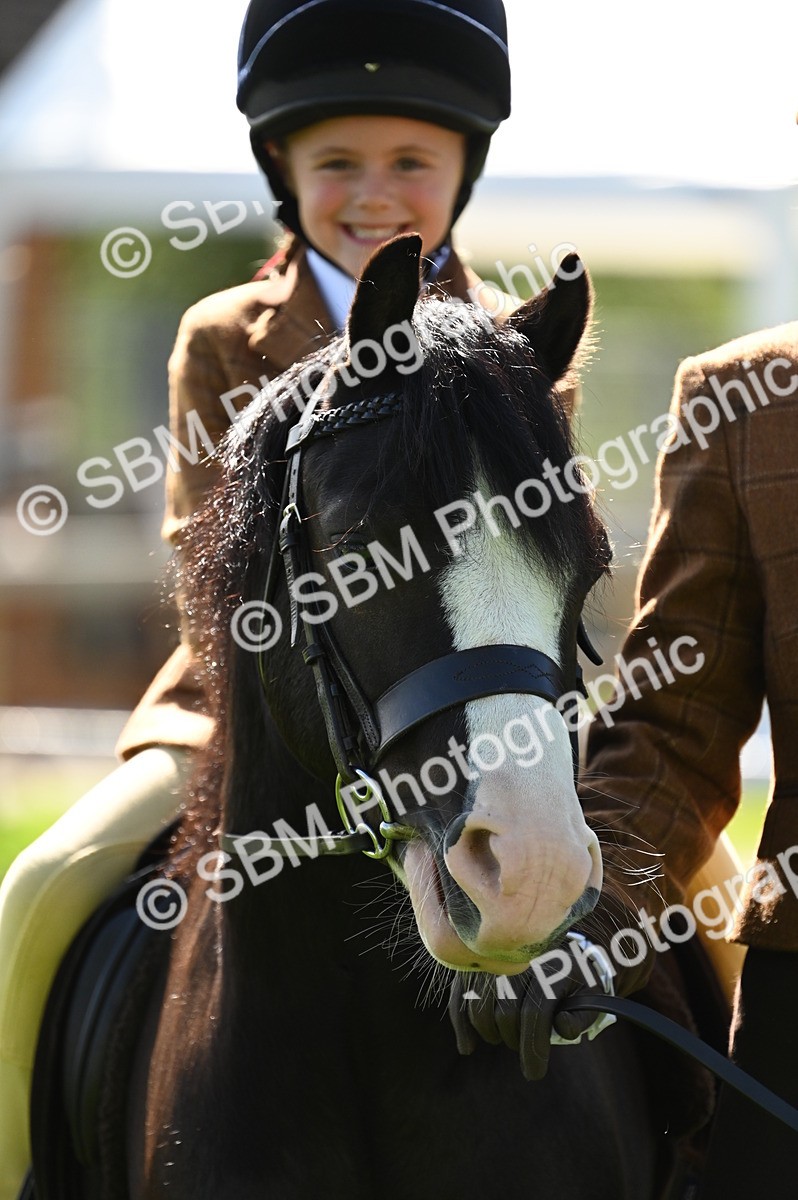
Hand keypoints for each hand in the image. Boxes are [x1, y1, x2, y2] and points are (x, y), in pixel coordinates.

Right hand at [449, 932, 628, 1080]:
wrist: (555, 944)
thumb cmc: (575, 977)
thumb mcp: (591, 994)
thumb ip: (583, 1017)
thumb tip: (562, 1027)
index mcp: (549, 968)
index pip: (534, 1014)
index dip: (533, 1049)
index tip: (534, 1073)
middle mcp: (518, 961)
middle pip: (506, 1013)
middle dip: (515, 1042)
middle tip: (523, 1049)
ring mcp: (493, 961)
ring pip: (480, 1009)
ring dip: (491, 1034)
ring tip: (504, 1038)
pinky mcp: (475, 965)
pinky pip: (460, 998)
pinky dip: (461, 1026)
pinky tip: (467, 1048)